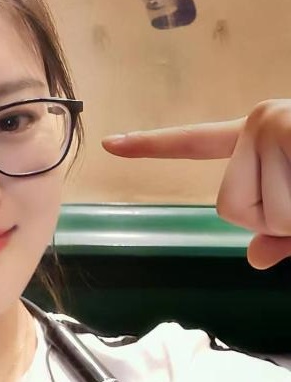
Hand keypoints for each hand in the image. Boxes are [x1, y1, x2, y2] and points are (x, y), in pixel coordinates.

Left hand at [101, 100, 290, 268]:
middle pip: (228, 206)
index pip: (193, 143)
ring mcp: (270, 124)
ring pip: (262, 216)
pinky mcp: (285, 130)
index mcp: (257, 137)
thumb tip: (255, 259)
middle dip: (273, 219)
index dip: (149, 145)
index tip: (108, 144)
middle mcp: (257, 123)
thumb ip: (281, 234)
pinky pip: (281, 211)